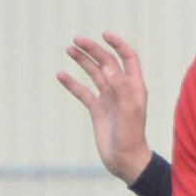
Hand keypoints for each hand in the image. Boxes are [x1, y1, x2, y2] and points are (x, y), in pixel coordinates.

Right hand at [56, 33, 152, 183]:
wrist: (124, 160)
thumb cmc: (132, 136)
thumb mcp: (128, 110)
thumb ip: (120, 87)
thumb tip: (106, 66)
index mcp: (134, 86)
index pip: (128, 57)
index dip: (118, 44)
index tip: (104, 35)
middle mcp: (121, 89)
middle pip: (107, 62)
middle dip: (93, 50)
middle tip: (76, 40)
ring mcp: (108, 99)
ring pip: (94, 74)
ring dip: (83, 61)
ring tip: (69, 49)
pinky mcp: (97, 110)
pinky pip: (83, 92)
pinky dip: (72, 83)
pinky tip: (61, 75)